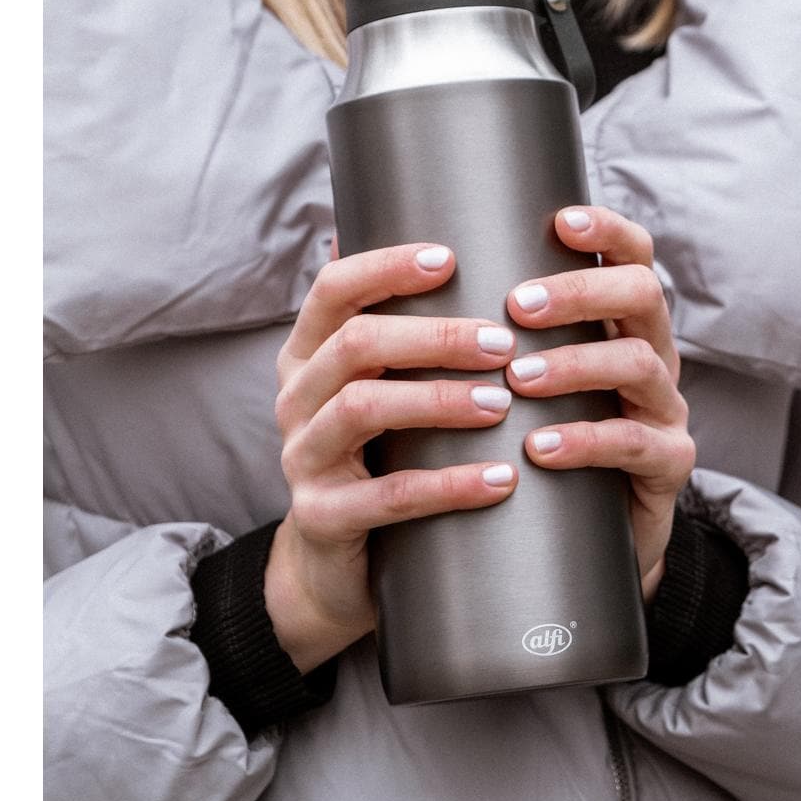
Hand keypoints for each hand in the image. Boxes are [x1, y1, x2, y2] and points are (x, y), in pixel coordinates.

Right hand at [265, 240, 520, 671]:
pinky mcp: (323, 518)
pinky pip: (388, 497)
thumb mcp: (378, 389)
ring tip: (504, 403)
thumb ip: (400, 328)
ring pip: (364, 410)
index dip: (387, 267)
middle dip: (435, 336)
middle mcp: (295, 398)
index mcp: (308, 355)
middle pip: (356, 344)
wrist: (335, 567)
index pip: (333, 289)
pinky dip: (450, 484)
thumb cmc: (376, 458)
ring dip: (441, 401)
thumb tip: (438, 233)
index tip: (452, 257)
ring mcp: (302, 459)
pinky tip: (501, 479)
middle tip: (504, 343)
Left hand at [504, 206, 695, 601]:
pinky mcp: (666, 468)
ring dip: (574, 364)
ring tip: (516, 380)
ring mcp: (663, 410)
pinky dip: (584, 442)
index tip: (559, 220)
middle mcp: (650, 355)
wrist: (578, 547)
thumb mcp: (510, 378)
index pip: (631, 256)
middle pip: (642, 295)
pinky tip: (540, 448)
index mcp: (618, 322)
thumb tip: (353, 244)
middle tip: (518, 306)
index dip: (606, 230)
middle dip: (580, 292)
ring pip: (638, 364)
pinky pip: (635, 445)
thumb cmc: (528, 441)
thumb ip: (468, 322)